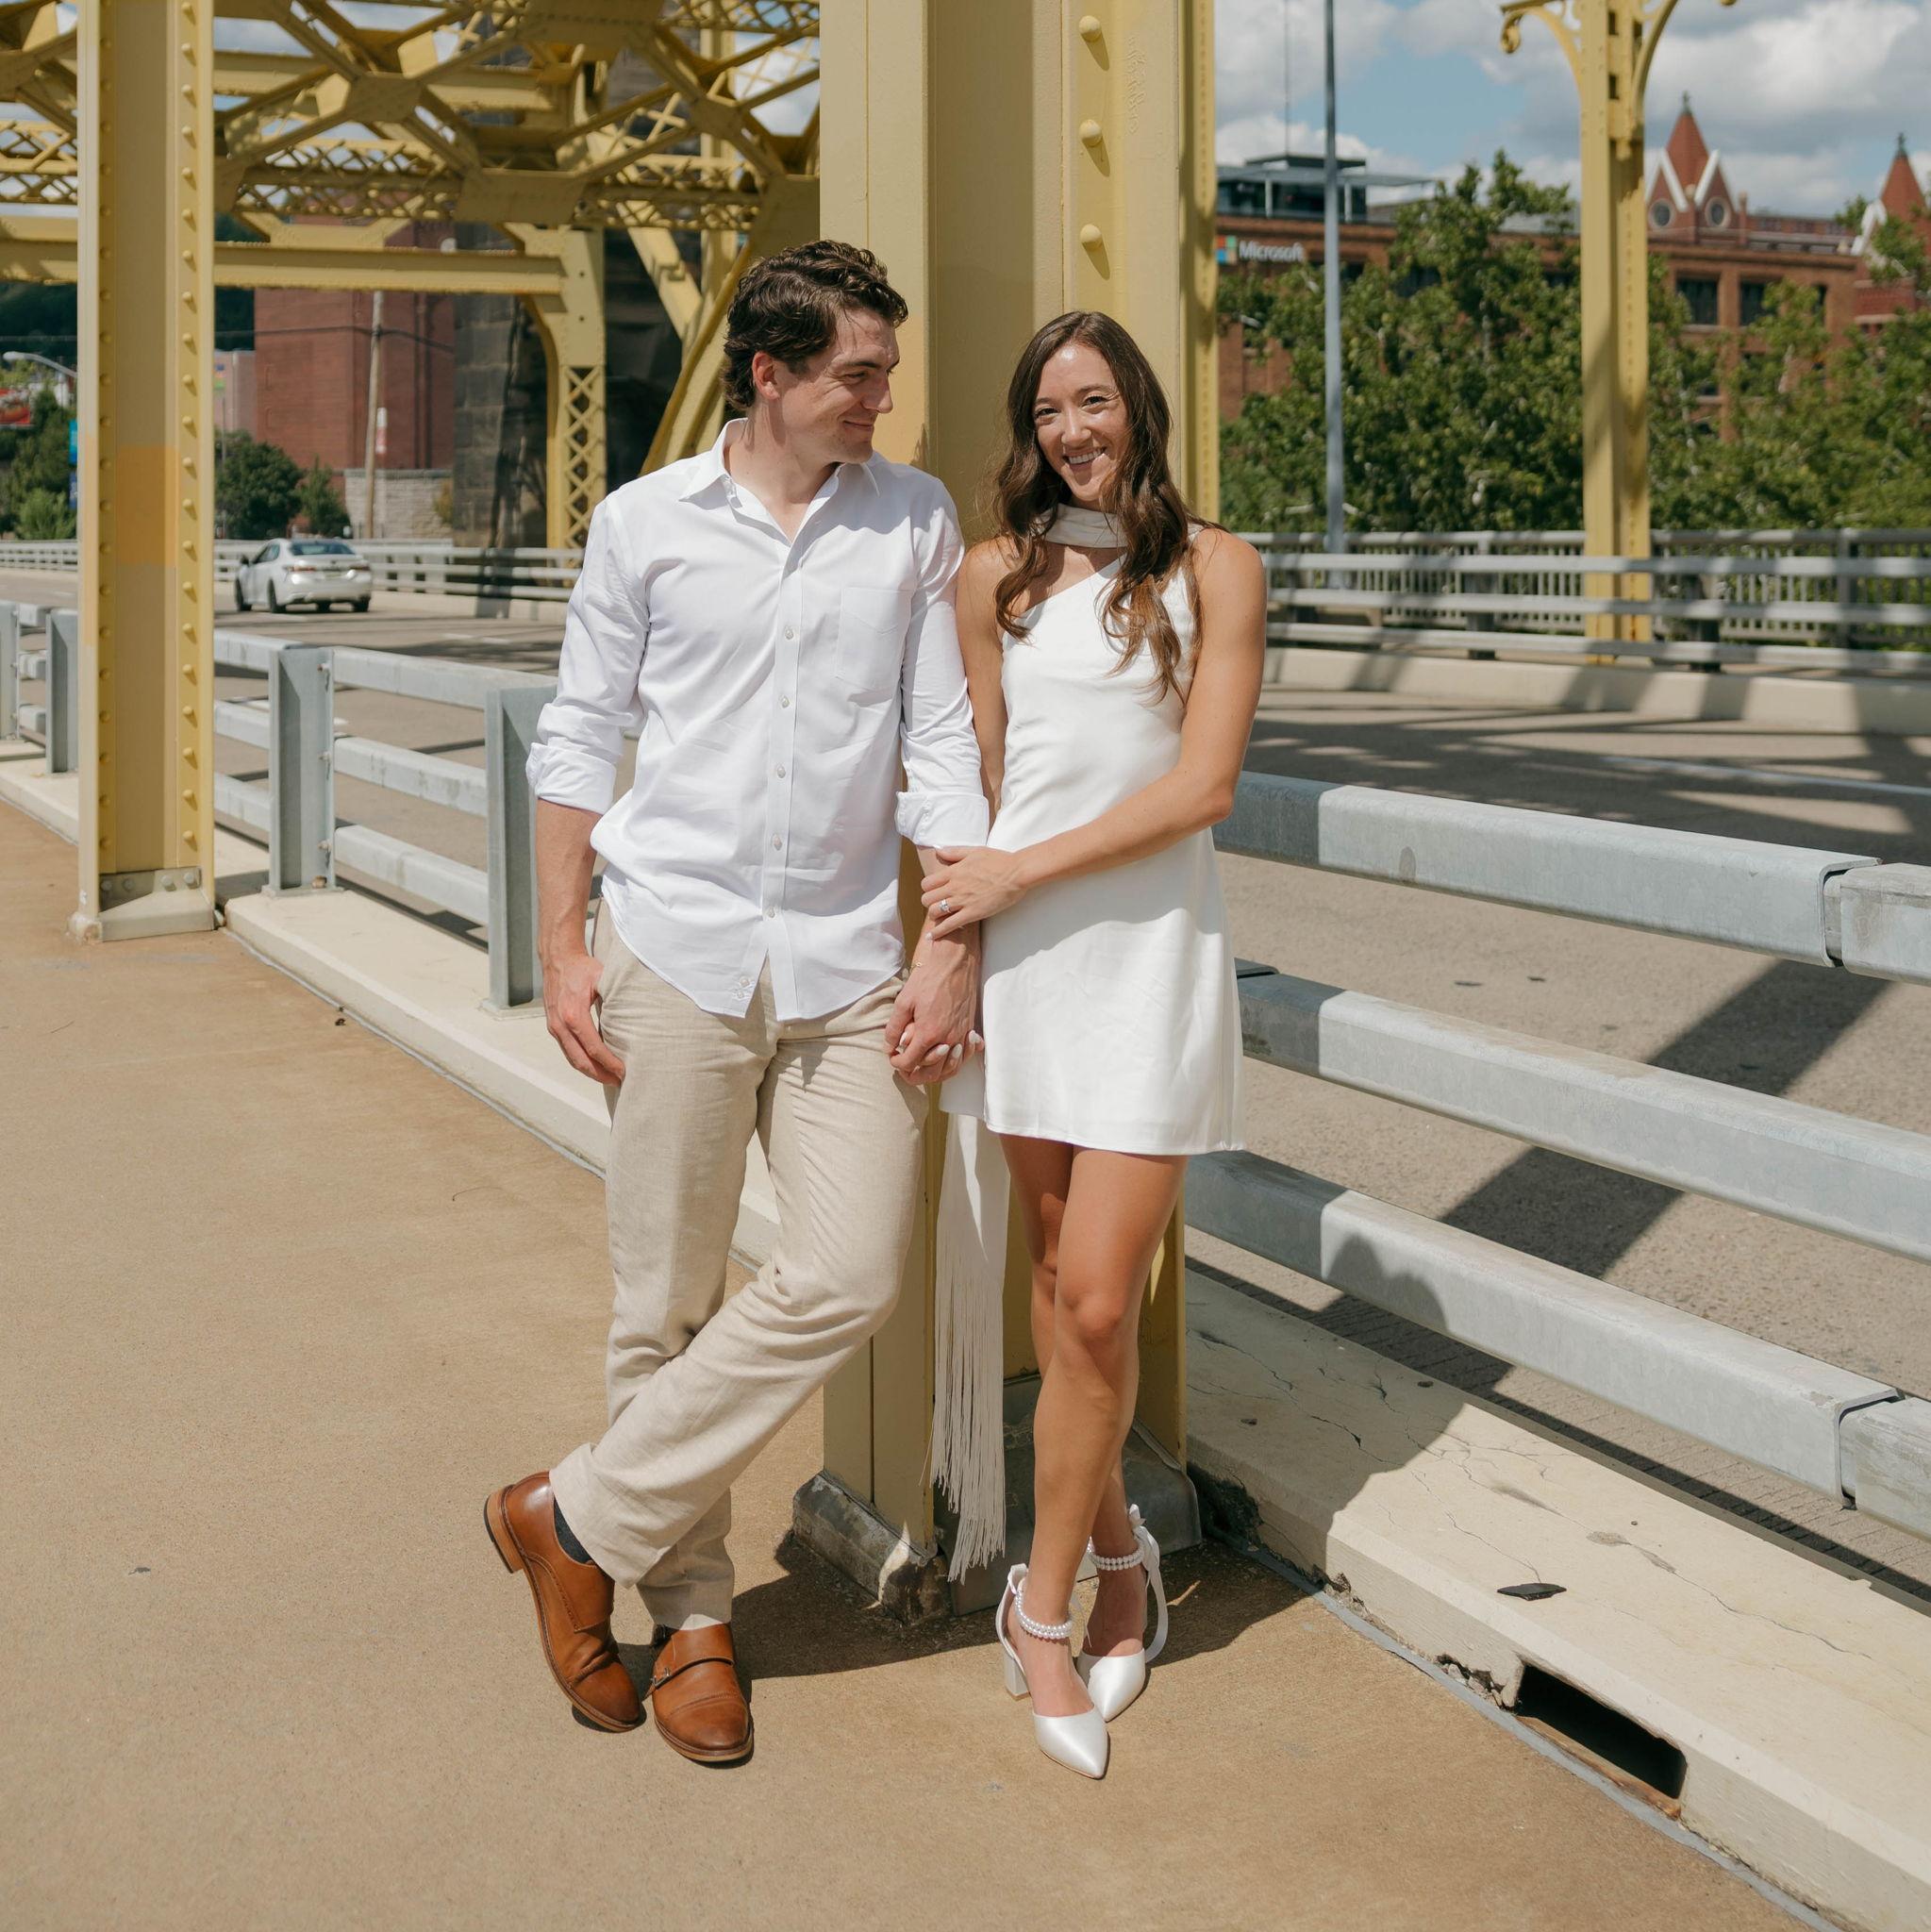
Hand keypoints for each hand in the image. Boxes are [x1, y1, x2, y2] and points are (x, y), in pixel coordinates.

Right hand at [543, 947, 624, 1085]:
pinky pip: (568, 1050)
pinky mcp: (554, 1027)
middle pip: (581, 1061)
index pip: (594, 1048)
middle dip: (601, 1075)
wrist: (558, 959)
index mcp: (574, 1015)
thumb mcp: (603, 979)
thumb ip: (616, 998)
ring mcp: (555, 1027)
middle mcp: (561, 1025)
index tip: (624, 1072)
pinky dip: (582, 1061)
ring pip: (572, 1059)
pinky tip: (596, 1065)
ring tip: (610, 1078)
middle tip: (619, 1082)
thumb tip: (636, 1018)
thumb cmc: (582, 968)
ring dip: (591, 1072)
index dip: (609, 1063)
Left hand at [887, 935, 982, 1083]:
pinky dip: (955, 1063)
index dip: (897, 1064)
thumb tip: (888, 1046)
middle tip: (904, 1069)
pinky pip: (964, 1056)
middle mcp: (947, 1039)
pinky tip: (946, 1059)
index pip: (910, 1063)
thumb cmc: (929, 978)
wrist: (956, 961)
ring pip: (950, 1068)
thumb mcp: (904, 1001)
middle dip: (915, 1075)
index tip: (893, 1058)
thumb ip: (894, 1027)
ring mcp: (961, 1035)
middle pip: (931, 1072)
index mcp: (928, 1033)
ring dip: (935, 1073)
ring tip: (923, 1069)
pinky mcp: (969, 1028)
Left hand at [920, 846, 1030, 939]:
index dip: (927, 888)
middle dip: (929, 902)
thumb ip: (954, 852)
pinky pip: (949, 925)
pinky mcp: (972, 913)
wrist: (1016, 873)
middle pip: (927, 899)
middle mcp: (954, 887)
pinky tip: (931, 937)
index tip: (934, 891)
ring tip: (937, 918)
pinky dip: (938, 932)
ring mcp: (962, 901)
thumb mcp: (974, 851)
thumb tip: (938, 851)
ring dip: (933, 916)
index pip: (927, 883)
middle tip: (936, 904)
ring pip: (934, 912)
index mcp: (953, 872)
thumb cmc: (998, 860)